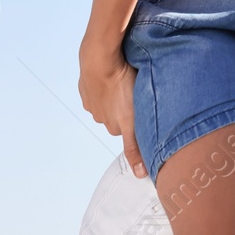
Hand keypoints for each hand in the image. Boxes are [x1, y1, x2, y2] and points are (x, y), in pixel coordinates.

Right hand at [78, 41, 146, 177]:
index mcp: (111, 124)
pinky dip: (108, 80)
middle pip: (118, 114)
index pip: (128, 129)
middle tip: (141, 95)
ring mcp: (91, 98)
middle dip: (129, 107)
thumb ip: (134, 147)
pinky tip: (116, 72)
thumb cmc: (120, 87)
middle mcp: (98, 115)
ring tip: (129, 81)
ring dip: (118, 93)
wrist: (99, 59)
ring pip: (110, 99)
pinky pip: (101, 83)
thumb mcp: (133, 120)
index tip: (147, 112)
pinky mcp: (87, 83)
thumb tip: (139, 175)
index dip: (139, 121)